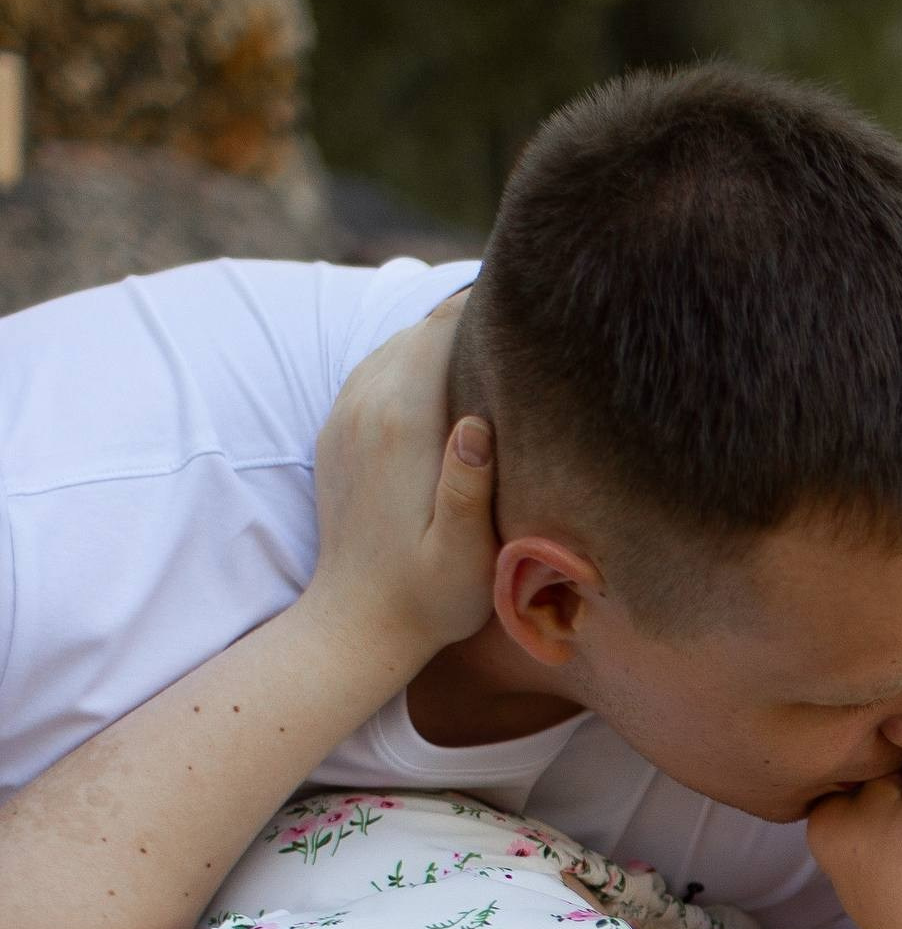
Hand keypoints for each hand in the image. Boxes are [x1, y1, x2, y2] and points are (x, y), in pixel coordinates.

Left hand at [310, 297, 497, 658]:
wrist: (356, 623)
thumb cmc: (427, 597)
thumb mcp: (464, 555)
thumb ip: (470, 487)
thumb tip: (478, 423)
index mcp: (402, 422)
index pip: (444, 329)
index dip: (489, 308)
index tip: (537, 305)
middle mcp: (365, 403)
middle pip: (422, 327)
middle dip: (471, 318)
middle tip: (529, 320)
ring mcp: (345, 415)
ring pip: (397, 343)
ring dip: (442, 340)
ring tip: (496, 343)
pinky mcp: (338, 432)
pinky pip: (376, 370)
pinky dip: (413, 362)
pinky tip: (449, 380)